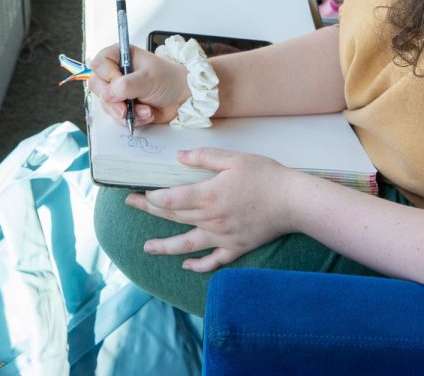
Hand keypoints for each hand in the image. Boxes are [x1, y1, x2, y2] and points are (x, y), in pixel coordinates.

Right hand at [88, 44, 188, 127]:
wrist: (183, 98)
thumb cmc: (169, 79)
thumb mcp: (149, 78)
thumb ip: (127, 85)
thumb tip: (109, 94)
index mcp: (120, 56)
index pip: (99, 64)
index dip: (108, 75)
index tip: (120, 82)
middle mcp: (116, 73)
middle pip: (97, 86)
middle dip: (113, 101)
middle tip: (126, 107)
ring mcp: (118, 92)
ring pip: (106, 105)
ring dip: (127, 112)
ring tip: (146, 109)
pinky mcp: (123, 107)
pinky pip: (117, 118)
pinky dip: (133, 119)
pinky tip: (146, 114)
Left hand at [126, 148, 298, 271]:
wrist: (293, 201)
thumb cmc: (266, 175)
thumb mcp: (234, 158)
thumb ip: (204, 157)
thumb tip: (179, 157)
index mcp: (208, 195)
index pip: (170, 199)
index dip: (152, 197)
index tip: (140, 191)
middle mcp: (210, 219)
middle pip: (173, 217)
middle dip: (149, 210)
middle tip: (131, 204)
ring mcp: (222, 237)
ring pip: (186, 244)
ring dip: (164, 246)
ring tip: (147, 247)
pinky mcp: (236, 247)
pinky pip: (213, 261)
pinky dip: (198, 265)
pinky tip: (186, 265)